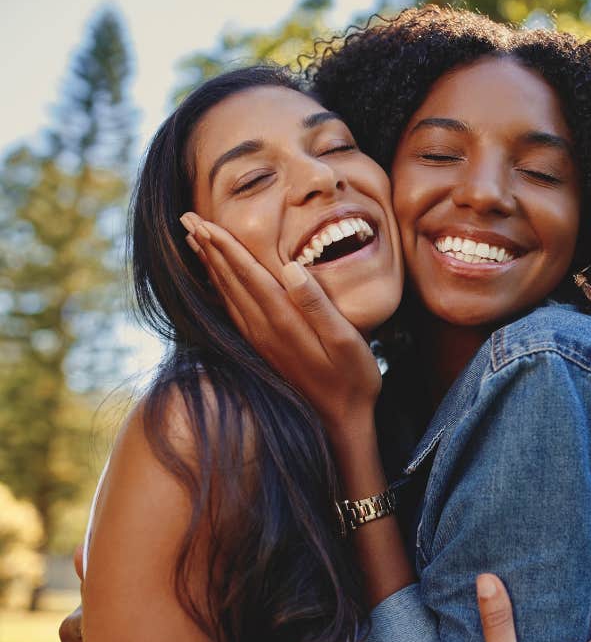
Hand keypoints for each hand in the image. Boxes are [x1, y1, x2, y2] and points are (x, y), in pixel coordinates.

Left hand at [180, 213, 380, 435]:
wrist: (340, 423)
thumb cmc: (352, 379)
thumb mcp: (346, 341)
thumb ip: (318, 305)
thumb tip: (291, 268)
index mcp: (284, 321)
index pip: (249, 274)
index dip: (226, 246)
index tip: (203, 221)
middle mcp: (265, 330)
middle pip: (231, 281)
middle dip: (209, 248)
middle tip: (187, 218)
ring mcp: (261, 342)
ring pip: (227, 296)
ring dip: (211, 266)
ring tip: (194, 241)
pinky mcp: (263, 351)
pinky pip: (233, 313)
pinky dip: (220, 290)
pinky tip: (216, 282)